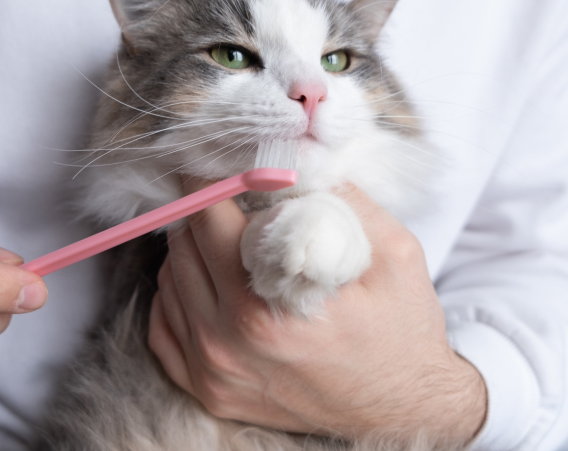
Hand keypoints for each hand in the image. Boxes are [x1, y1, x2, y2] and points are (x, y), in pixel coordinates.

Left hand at [148, 183, 485, 444]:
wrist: (405, 408)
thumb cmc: (400, 333)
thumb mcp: (393, 254)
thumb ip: (341, 199)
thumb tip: (295, 159)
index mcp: (267, 306)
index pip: (208, 220)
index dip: (207, 182)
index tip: (213, 165)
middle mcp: (228, 341)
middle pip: (182, 247)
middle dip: (203, 216)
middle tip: (231, 205)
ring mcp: (212, 371)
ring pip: (168, 282)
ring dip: (190, 254)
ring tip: (228, 247)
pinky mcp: (208, 390)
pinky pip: (162, 326)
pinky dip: (177, 297)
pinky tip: (209, 286)